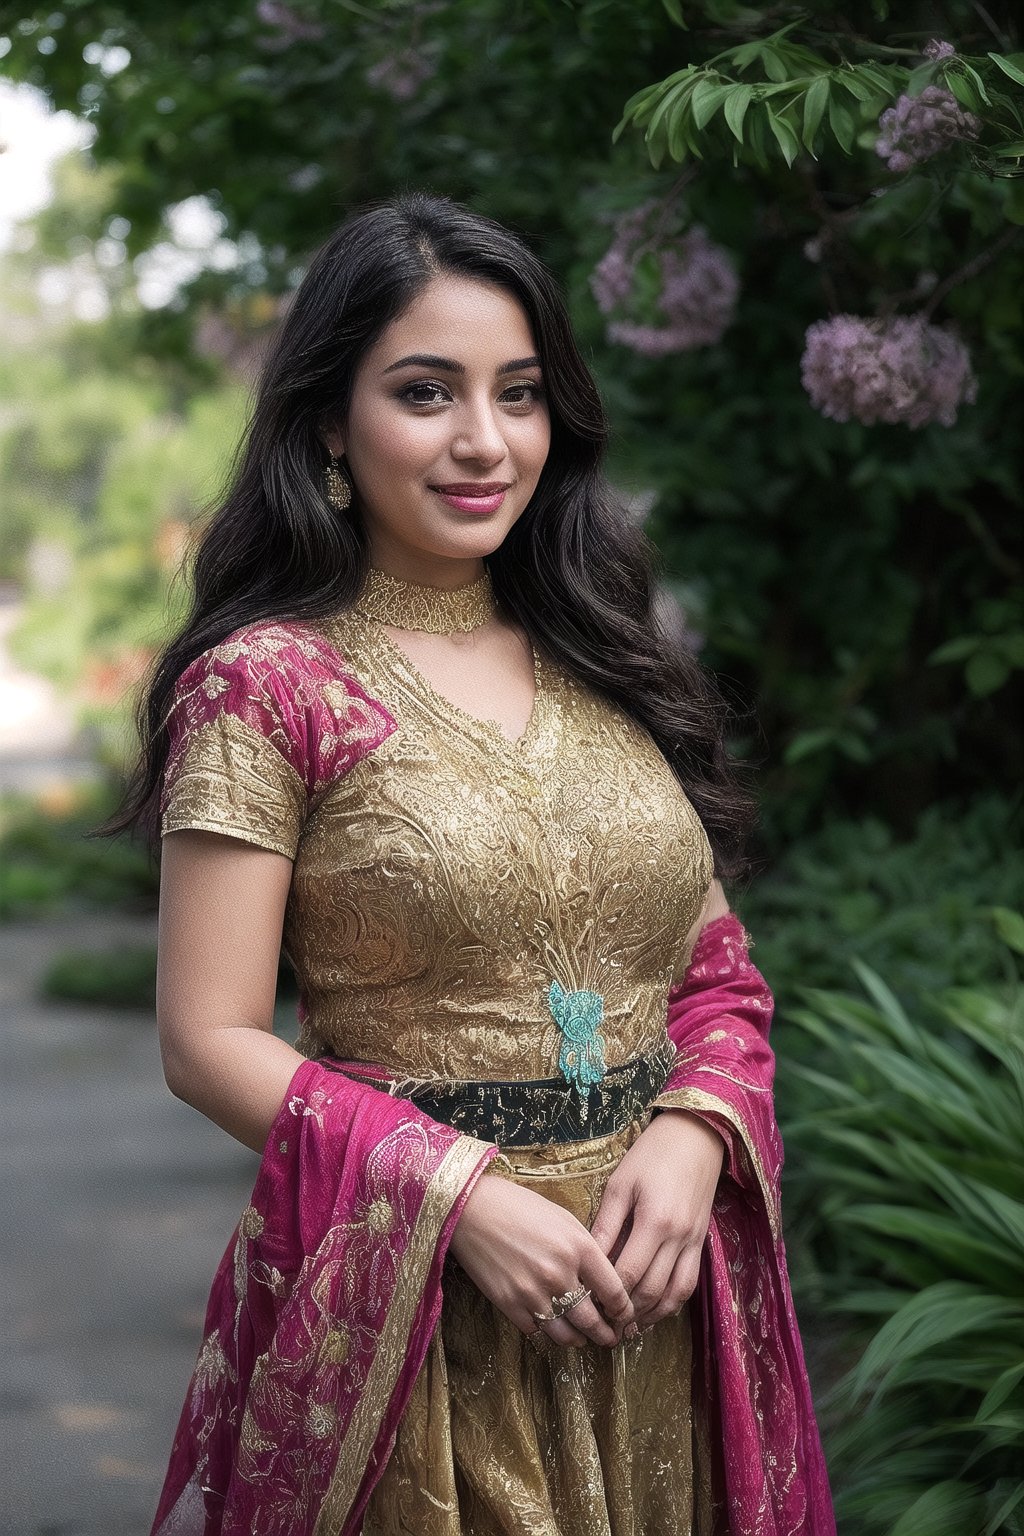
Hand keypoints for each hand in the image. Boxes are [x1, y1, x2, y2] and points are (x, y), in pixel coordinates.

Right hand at [448, 1170, 635, 1347]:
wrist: (472, 1209)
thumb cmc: (520, 1207)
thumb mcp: (563, 1218)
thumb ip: (586, 1249)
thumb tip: (603, 1280)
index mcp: (578, 1247)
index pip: (614, 1291)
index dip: (623, 1309)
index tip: (625, 1315)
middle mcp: (559, 1273)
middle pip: (592, 1321)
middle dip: (606, 1335)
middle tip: (611, 1338)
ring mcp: (533, 1292)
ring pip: (566, 1334)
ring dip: (578, 1340)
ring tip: (583, 1339)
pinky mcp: (510, 1304)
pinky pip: (536, 1331)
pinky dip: (546, 1331)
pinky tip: (551, 1326)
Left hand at [589, 1109, 724, 1330]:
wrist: (696, 1137)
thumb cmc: (652, 1155)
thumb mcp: (621, 1184)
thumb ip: (605, 1225)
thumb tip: (587, 1260)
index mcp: (654, 1220)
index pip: (628, 1272)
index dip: (607, 1294)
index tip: (587, 1303)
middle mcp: (678, 1237)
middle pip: (651, 1290)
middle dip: (626, 1312)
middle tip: (603, 1324)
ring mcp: (694, 1242)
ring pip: (674, 1295)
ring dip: (651, 1316)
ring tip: (627, 1328)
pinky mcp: (701, 1242)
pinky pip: (689, 1283)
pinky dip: (671, 1302)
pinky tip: (653, 1310)